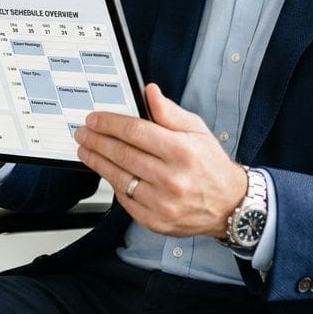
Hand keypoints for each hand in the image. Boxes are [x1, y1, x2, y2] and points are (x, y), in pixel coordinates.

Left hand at [74, 83, 246, 238]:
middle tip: (83, 133)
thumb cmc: (211, 165)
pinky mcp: (156, 221)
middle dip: (97, 141)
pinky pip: (126, 199)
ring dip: (98, 162)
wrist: (229, 205)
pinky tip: (107, 171)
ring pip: (119, 178)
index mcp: (182, 152)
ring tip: (86, 150)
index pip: (135, 132)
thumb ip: (169, 112)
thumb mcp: (197, 130)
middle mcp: (172, 179)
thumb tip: (149, 92)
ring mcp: (163, 203)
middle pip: (122, 154)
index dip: (109, 124)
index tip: (95, 119)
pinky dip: (114, 184)